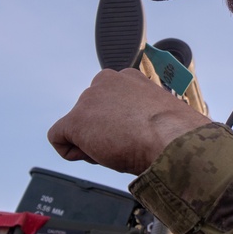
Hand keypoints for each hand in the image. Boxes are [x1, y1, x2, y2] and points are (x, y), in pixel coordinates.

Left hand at [47, 68, 211, 174]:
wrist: (174, 143)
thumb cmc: (174, 136)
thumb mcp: (158, 116)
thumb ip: (140, 114)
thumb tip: (138, 129)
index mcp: (128, 78)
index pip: (110, 103)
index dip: (120, 125)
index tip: (138, 135)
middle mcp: (106, 80)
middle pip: (92, 114)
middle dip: (104, 132)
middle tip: (129, 144)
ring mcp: (89, 98)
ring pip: (79, 128)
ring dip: (94, 144)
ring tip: (120, 149)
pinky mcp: (76, 119)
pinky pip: (58, 138)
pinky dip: (72, 152)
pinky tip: (96, 155)